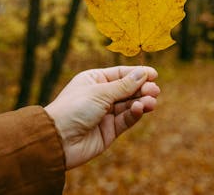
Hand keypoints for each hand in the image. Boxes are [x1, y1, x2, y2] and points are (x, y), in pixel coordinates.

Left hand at [44, 66, 159, 169]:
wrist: (58, 140)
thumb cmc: (73, 109)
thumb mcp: (100, 93)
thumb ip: (124, 85)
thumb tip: (142, 73)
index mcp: (94, 80)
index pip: (120, 74)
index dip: (137, 73)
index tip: (154, 74)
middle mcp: (100, 95)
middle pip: (128, 89)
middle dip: (142, 89)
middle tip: (155, 90)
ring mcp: (105, 113)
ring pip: (129, 105)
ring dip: (141, 102)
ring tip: (152, 101)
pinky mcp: (110, 130)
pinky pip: (126, 119)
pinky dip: (135, 114)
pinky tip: (140, 108)